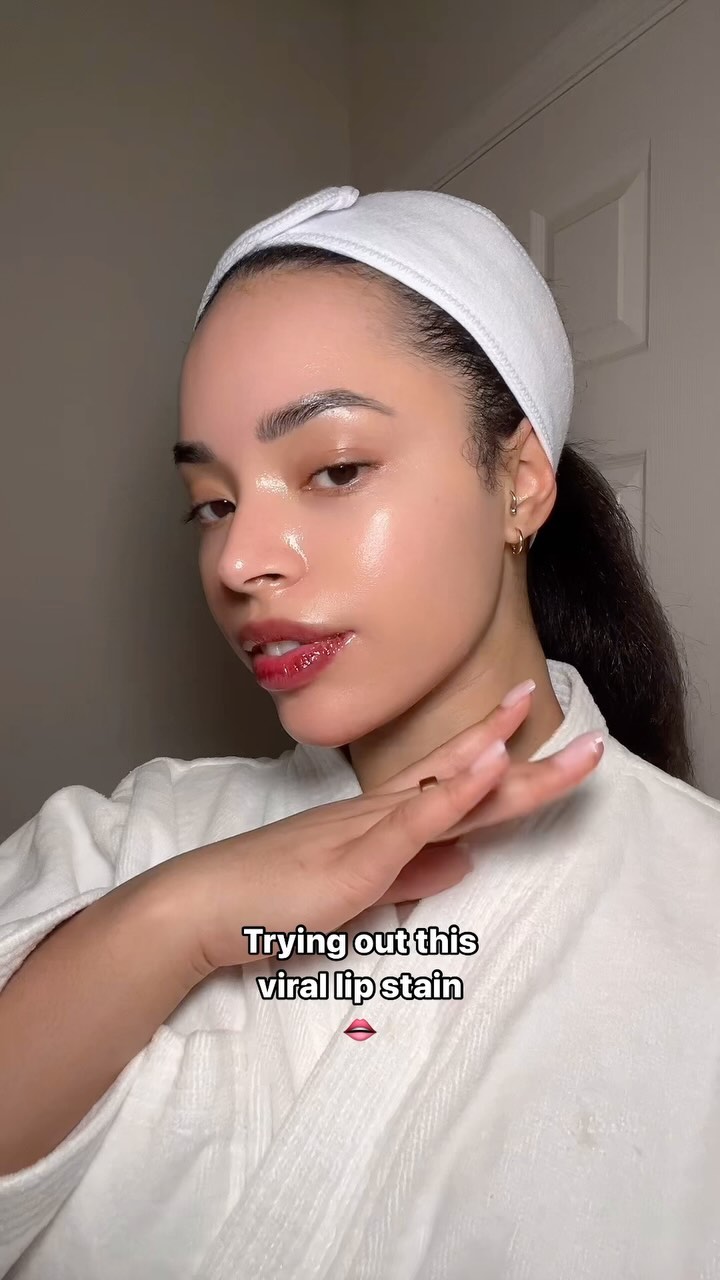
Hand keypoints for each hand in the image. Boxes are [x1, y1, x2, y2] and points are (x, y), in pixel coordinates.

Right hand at [157, 686, 603, 975]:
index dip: (503, 757)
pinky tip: (492, 763)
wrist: (205, 907)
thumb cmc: (271, 899)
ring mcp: (370, 831)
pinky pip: (415, 820)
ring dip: (514, 764)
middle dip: (535, 763)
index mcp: (384, 822)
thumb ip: (412, 871)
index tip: (540, 727)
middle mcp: (384, 814)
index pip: (457, 784)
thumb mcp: (358, 889)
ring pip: (455, 792)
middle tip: (593, 741)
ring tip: (565, 740)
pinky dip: (458, 790)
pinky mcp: (356, 860)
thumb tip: (467, 859)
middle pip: (472, 781)